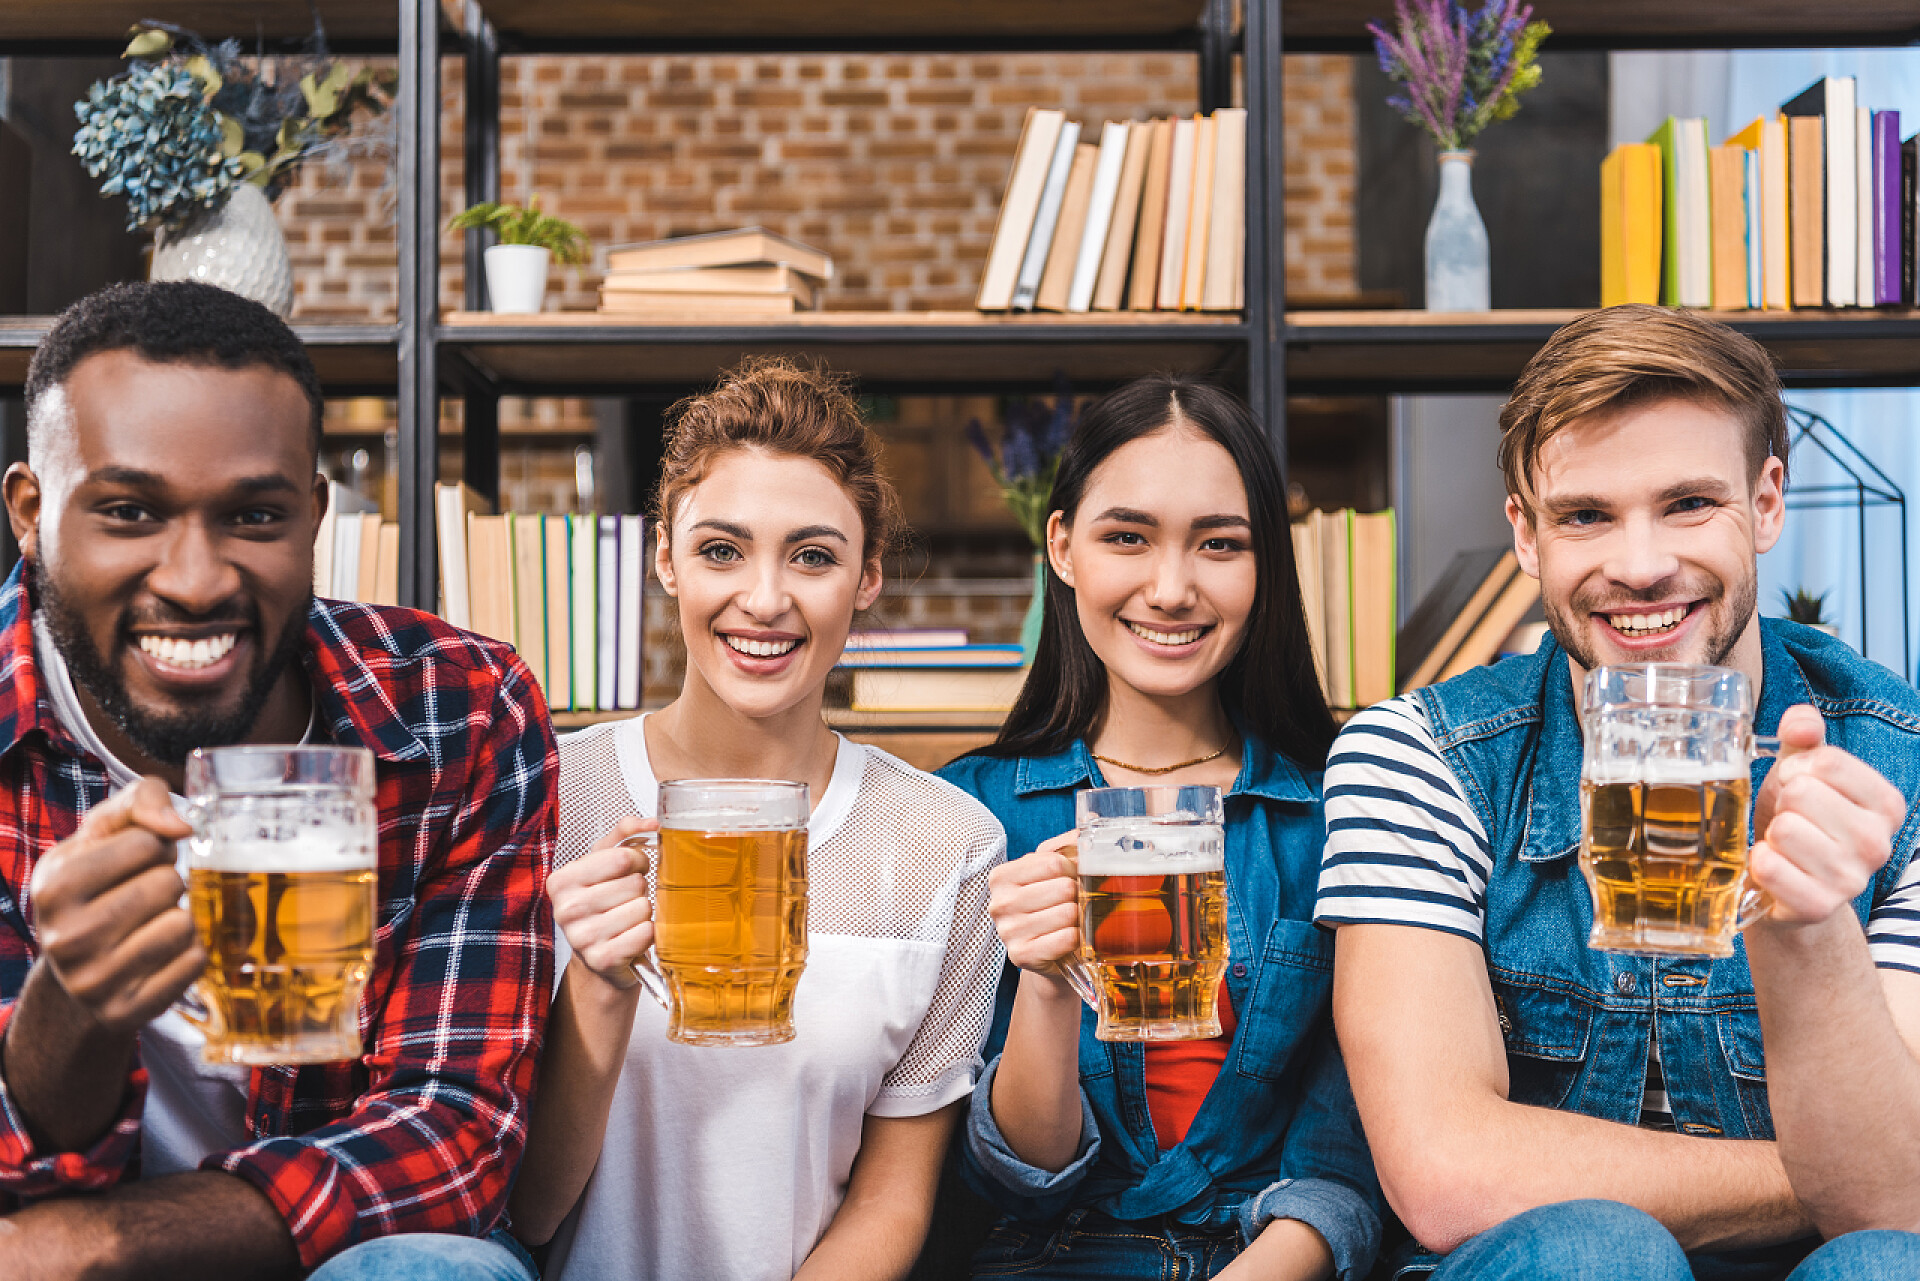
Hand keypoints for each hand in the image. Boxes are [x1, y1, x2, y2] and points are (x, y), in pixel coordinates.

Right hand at [28, 776, 199, 1038]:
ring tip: (148, 925)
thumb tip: (180, 826)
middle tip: (142, 898)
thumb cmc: (100, 884)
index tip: (131, 865)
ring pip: (183, 924)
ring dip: (179, 917)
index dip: (153, 848)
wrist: (80, 966)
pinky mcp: (124, 1011)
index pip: (148, 842)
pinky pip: (194, 961)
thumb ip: (141, 800)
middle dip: (167, 883)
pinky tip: (159, 955)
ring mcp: (92, 981)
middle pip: (168, 884)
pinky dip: (189, 952)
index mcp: (53, 886)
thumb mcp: (105, 832)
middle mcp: (64, 938)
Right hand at [551, 817, 655, 989]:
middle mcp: (567, 908)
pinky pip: (646, 933)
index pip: (622, 857)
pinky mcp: (602, 959)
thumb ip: (625, 834)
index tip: (631, 870)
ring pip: (643, 907)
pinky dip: (648, 933)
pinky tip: (631, 936)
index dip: (638, 861)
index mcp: (562, 880)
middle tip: (627, 899)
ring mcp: (582, 937)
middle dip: (640, 889)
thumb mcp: (605, 864)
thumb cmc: (603, 905)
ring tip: (628, 919)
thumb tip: (651, 823)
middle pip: (635, 883)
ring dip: (644, 912)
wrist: (598, 957)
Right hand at [987, 831, 1080, 977]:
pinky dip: (1077, 938)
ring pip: (1067, 913)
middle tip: (1076, 903)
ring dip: (1079, 918)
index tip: (1072, 879)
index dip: (1073, 870)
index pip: (1053, 862)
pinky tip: (1072, 938)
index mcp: (1002, 876)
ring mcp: (1007, 932)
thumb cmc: (1051, 906)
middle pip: (1062, 887)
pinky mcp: (1021, 955)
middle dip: (1077, 895)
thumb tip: (1091, 817)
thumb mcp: (1053, 871)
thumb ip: (1069, 843)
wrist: (1049, 954)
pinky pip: (1065, 939)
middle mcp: (999, 903)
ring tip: (1073, 922)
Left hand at [1750, 704, 1907, 926]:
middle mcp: (1877, 843)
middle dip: (1782, 803)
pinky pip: (1769, 866)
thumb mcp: (1801, 771)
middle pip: (1803, 793)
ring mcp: (1851, 879)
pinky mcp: (1818, 905)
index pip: (1828, 762)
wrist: (1788, 887)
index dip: (1796, 768)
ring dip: (1772, 835)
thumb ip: (1803, 737)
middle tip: (1788, 821)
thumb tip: (1802, 720)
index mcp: (1885, 804)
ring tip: (1783, 846)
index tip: (1796, 786)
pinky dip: (1759, 863)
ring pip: (1785, 829)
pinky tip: (1773, 868)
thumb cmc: (1799, 821)